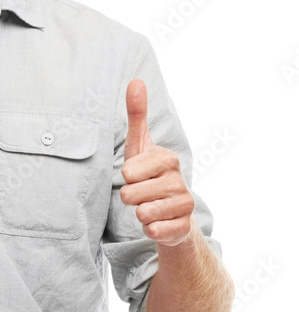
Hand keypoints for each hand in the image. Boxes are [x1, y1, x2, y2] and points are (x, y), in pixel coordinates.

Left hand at [120, 79, 193, 247]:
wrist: (169, 212)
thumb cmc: (148, 175)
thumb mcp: (139, 146)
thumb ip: (137, 115)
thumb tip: (136, 81)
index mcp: (167, 159)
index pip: (130, 171)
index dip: (126, 176)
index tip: (134, 175)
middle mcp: (179, 180)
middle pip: (131, 194)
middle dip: (129, 197)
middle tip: (139, 194)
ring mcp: (184, 205)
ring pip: (143, 213)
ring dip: (139, 213)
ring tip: (148, 207)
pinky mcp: (183, 228)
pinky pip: (155, 231)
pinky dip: (150, 230)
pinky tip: (157, 223)